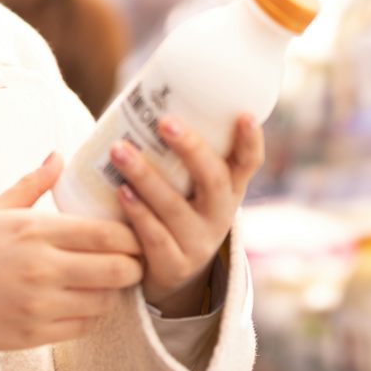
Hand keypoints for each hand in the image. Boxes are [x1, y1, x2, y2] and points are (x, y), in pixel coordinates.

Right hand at [0, 153, 144, 351]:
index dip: (132, 236)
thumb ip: (32, 184)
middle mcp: (41, 267)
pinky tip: (81, 304)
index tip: (135, 236)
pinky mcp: (34, 334)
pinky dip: (90, 316)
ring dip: (112, 292)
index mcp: (34, 230)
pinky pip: (83, 327)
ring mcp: (38, 304)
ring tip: (104, 283)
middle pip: (117, 269)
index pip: (106, 233)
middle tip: (131, 262)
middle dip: (133, 266)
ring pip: (105, 301)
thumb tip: (59, 155)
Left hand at [111, 113, 262, 314]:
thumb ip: (177, 155)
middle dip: (192, 150)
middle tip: (165, 122)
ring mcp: (199, 243)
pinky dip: (137, 213)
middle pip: (214, 181)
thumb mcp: (189, 186)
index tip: (243, 114)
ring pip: (176, 208)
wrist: (169, 274)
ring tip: (120, 151)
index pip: (249, 163)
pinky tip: (121, 192)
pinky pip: (155, 238)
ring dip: (146, 177)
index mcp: (229, 189)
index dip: (250, 140)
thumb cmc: (173, 210)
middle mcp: (219, 215)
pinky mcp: (174, 266)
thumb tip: (143, 95)